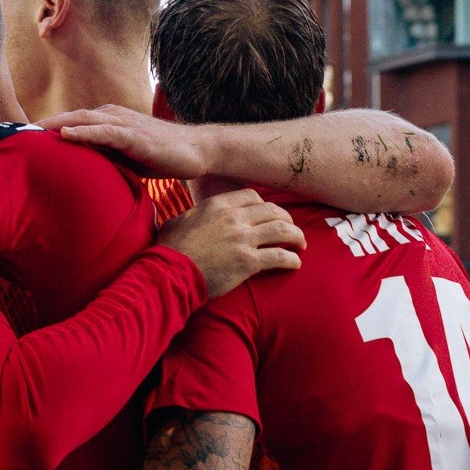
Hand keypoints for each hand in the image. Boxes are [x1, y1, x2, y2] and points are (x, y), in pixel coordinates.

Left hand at [39, 105, 210, 179]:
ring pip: (83, 120)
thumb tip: (80, 176)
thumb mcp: (125, 158)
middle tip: (14, 135)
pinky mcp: (135, 135)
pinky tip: (66, 136)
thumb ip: (104, 158)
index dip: (46, 129)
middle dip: (42, 125)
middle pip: (70, 118)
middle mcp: (112, 116)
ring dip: (55, 125)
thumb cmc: (160, 156)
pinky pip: (105, 131)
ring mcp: (124, 123)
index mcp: (108, 120)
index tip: (22, 139)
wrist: (196, 152)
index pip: (71, 122)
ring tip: (31, 133)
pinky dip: (84, 133)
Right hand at [156, 188, 303, 297]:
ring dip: (296, 236)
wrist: (169, 273)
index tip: (268, 214)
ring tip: (300, 244)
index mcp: (218, 205)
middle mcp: (234, 218)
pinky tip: (295, 264)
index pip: (252, 196)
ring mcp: (243, 238)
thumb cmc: (169, 251)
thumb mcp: (179, 221)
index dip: (265, 205)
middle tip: (291, 229)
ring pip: (282, 230)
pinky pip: (279, 256)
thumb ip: (194, 215)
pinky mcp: (248, 261)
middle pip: (272, 211)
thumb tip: (192, 217)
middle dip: (286, 219)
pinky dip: (291, 259)